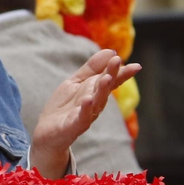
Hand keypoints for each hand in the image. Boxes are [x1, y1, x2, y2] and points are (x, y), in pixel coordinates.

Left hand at [30, 50, 140, 177]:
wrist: (47, 133)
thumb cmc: (64, 106)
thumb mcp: (76, 82)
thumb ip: (92, 68)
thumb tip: (111, 51)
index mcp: (95, 92)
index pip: (112, 81)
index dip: (122, 73)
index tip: (136, 66)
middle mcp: (94, 104)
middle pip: (105, 88)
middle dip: (112, 75)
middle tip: (117, 62)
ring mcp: (85, 115)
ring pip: (97, 103)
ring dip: (102, 90)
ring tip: (107, 78)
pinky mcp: (73, 126)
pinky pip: (81, 118)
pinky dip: (85, 110)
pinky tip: (88, 100)